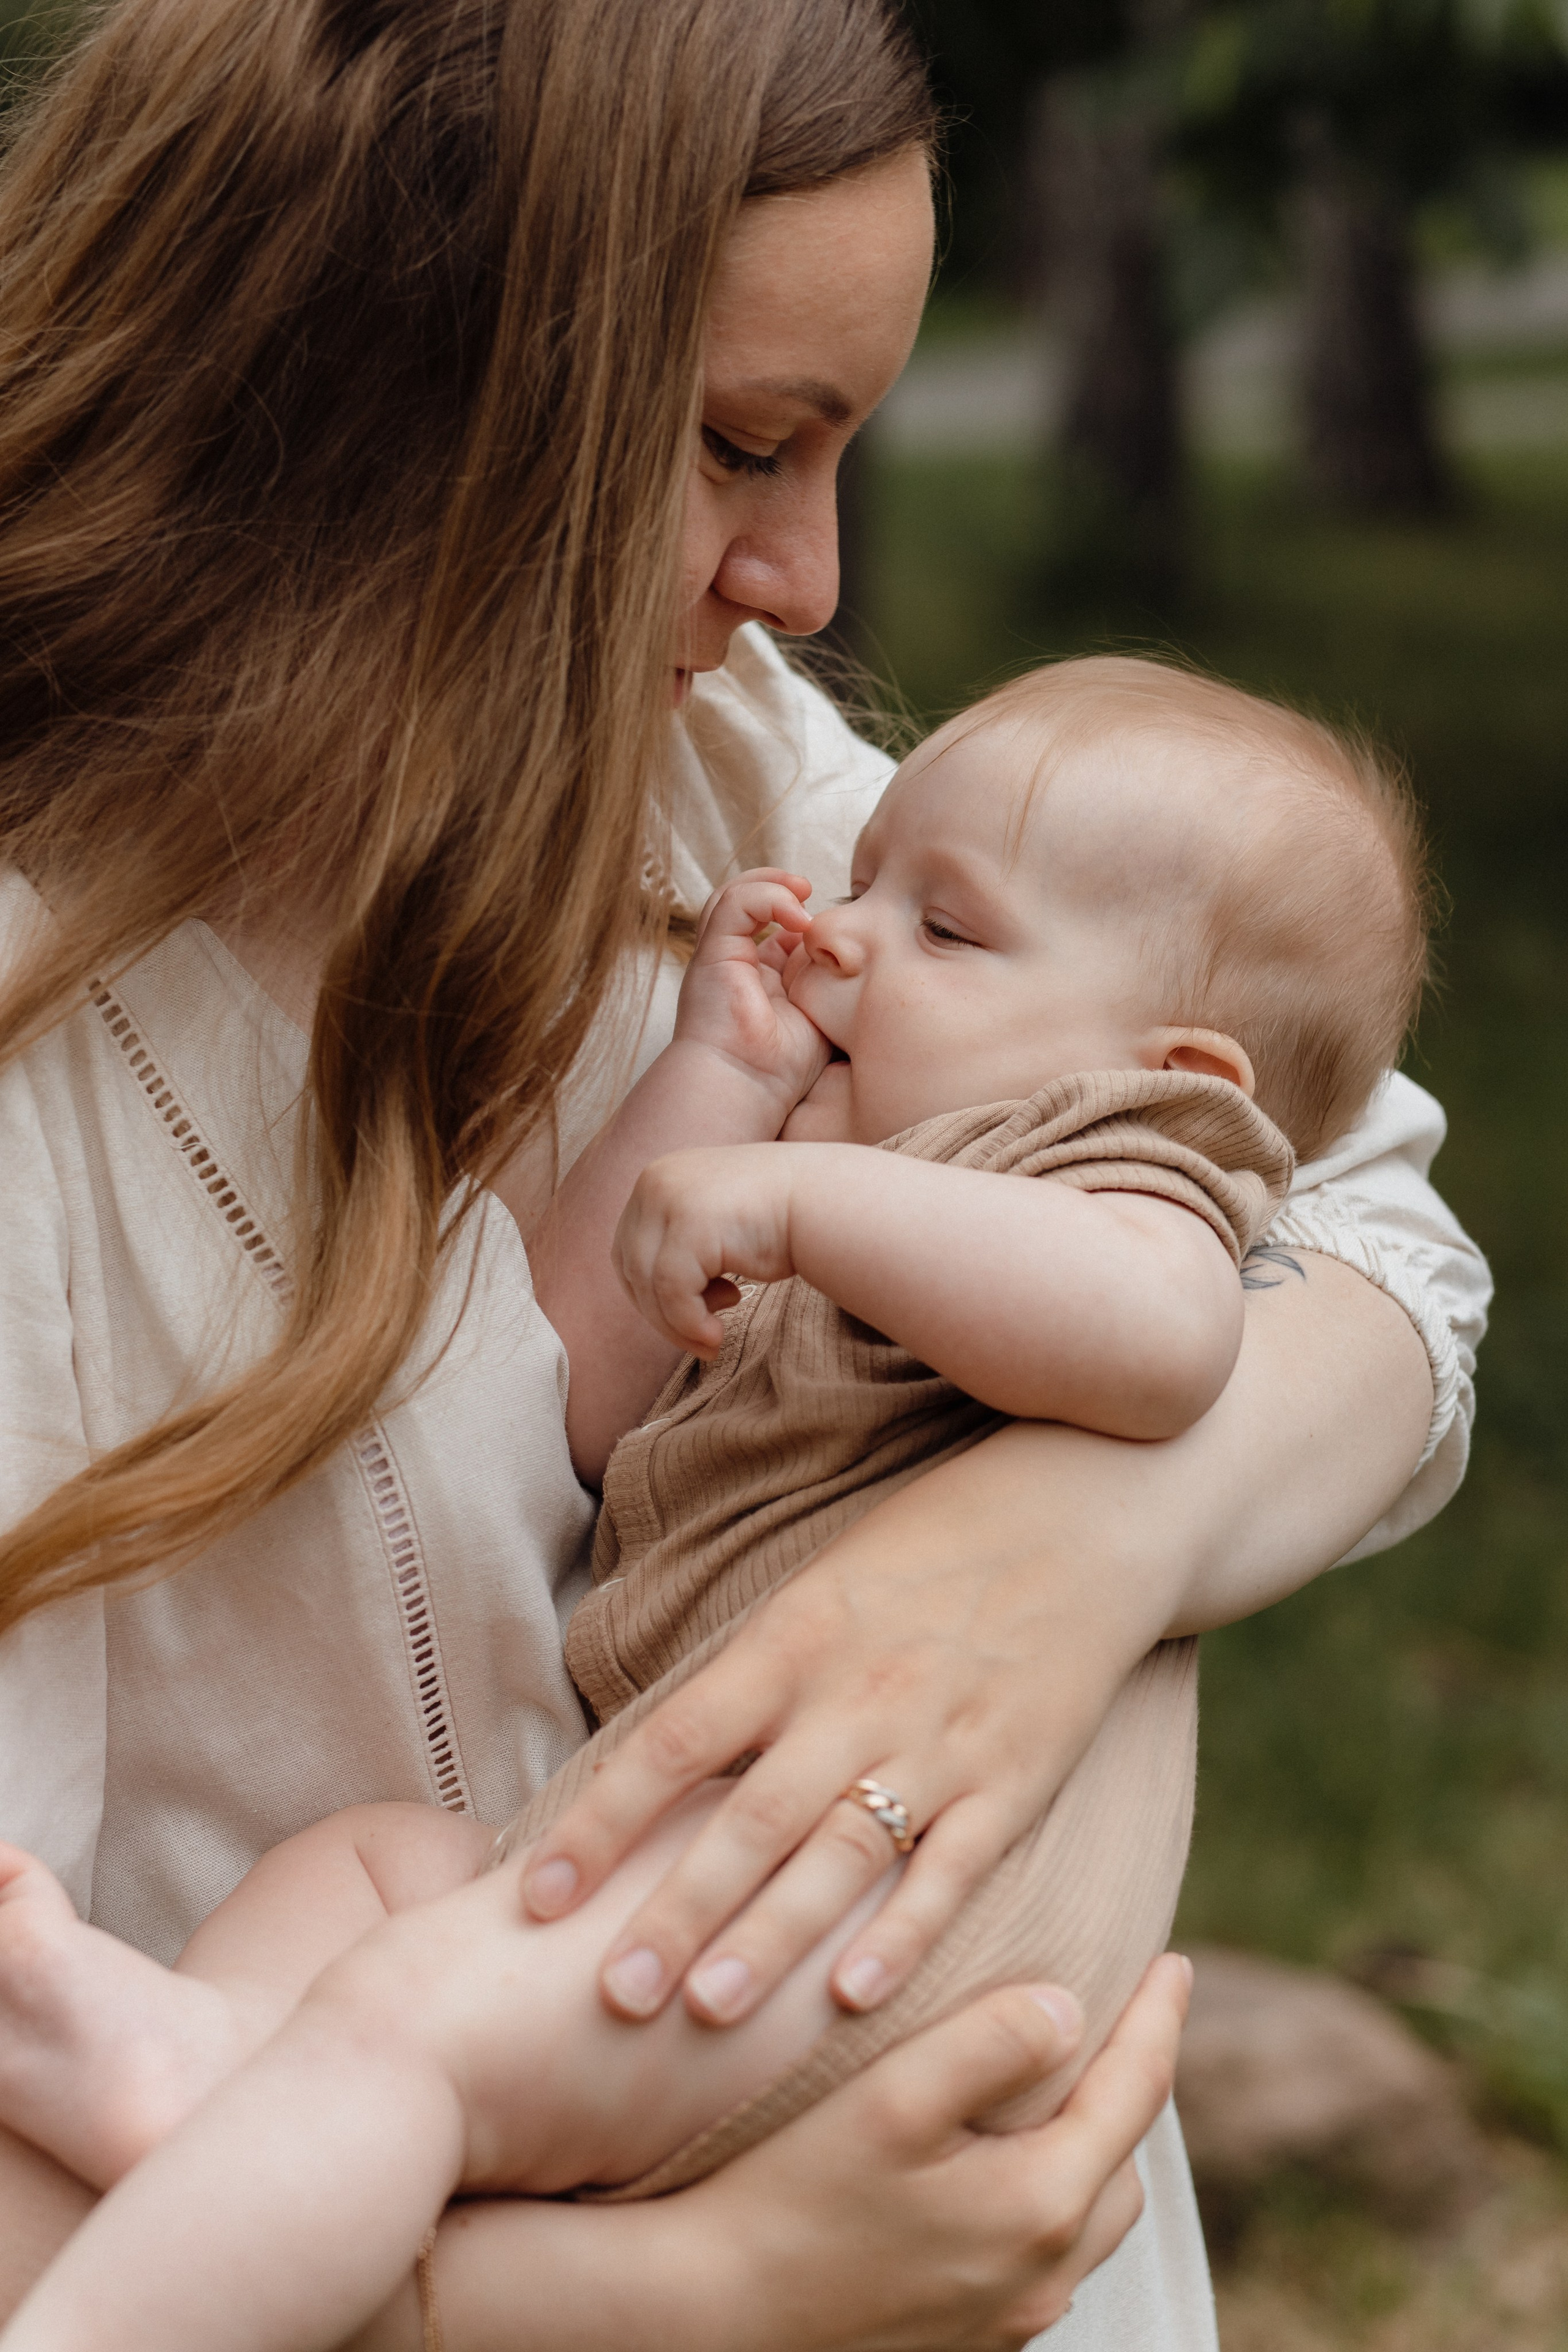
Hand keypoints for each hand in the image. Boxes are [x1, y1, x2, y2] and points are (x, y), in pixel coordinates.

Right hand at [357, 1960, 1189, 2351]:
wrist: (712, 2318)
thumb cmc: (791, 2199)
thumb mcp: (889, 2100)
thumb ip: (986, 2043)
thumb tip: (1069, 2006)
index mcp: (1039, 2207)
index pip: (1135, 2094)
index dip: (1158, 2019)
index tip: (1173, 1960)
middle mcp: (1041, 2276)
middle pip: (1122, 2164)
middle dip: (1131, 2086)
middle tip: (1120, 2014)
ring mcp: (1007, 2320)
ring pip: (1086, 2217)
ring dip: (1087, 2147)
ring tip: (1064, 2081)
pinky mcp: (965, 2339)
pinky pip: (1040, 2256)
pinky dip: (1043, 2196)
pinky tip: (1000, 2163)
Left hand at [521, 1419, 1158, 2029]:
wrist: (1085, 1509)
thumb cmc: (931, 1543)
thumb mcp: (822, 1582)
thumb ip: (749, 1672)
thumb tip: (655, 1762)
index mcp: (794, 1638)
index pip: (675, 1740)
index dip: (602, 1821)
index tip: (535, 1897)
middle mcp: (858, 1693)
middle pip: (750, 1818)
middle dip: (676, 1913)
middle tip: (609, 1998)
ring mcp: (939, 1741)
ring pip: (840, 1855)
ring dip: (771, 1940)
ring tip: (704, 2016)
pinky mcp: (1015, 1777)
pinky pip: (952, 1868)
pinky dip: (903, 1933)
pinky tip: (853, 1997)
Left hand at [612, 1141, 805, 1357]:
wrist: (823, 1201)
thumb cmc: (778, 1221)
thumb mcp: (714, 1223)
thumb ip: (679, 1247)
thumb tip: (653, 1304)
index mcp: (657, 1178)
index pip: (628, 1249)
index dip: (649, 1294)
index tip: (686, 1317)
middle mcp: (655, 1182)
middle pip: (632, 1268)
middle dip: (660, 1313)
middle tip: (700, 1337)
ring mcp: (670, 1200)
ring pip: (649, 1285)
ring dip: (677, 1325)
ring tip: (713, 1340)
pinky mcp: (690, 1226)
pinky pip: (672, 1292)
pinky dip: (688, 1323)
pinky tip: (718, 1332)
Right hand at [674, 871, 830, 1111]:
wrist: (747, 1087)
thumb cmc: (782, 1069)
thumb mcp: (819, 1016)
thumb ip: (828, 986)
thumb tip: (855, 962)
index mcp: (759, 977)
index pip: (773, 926)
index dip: (800, 914)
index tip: (829, 925)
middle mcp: (734, 963)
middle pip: (747, 902)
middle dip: (780, 887)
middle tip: (810, 889)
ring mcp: (720, 957)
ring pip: (733, 895)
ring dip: (771, 884)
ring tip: (802, 891)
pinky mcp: (712, 954)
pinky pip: (732, 904)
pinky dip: (765, 897)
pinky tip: (796, 916)